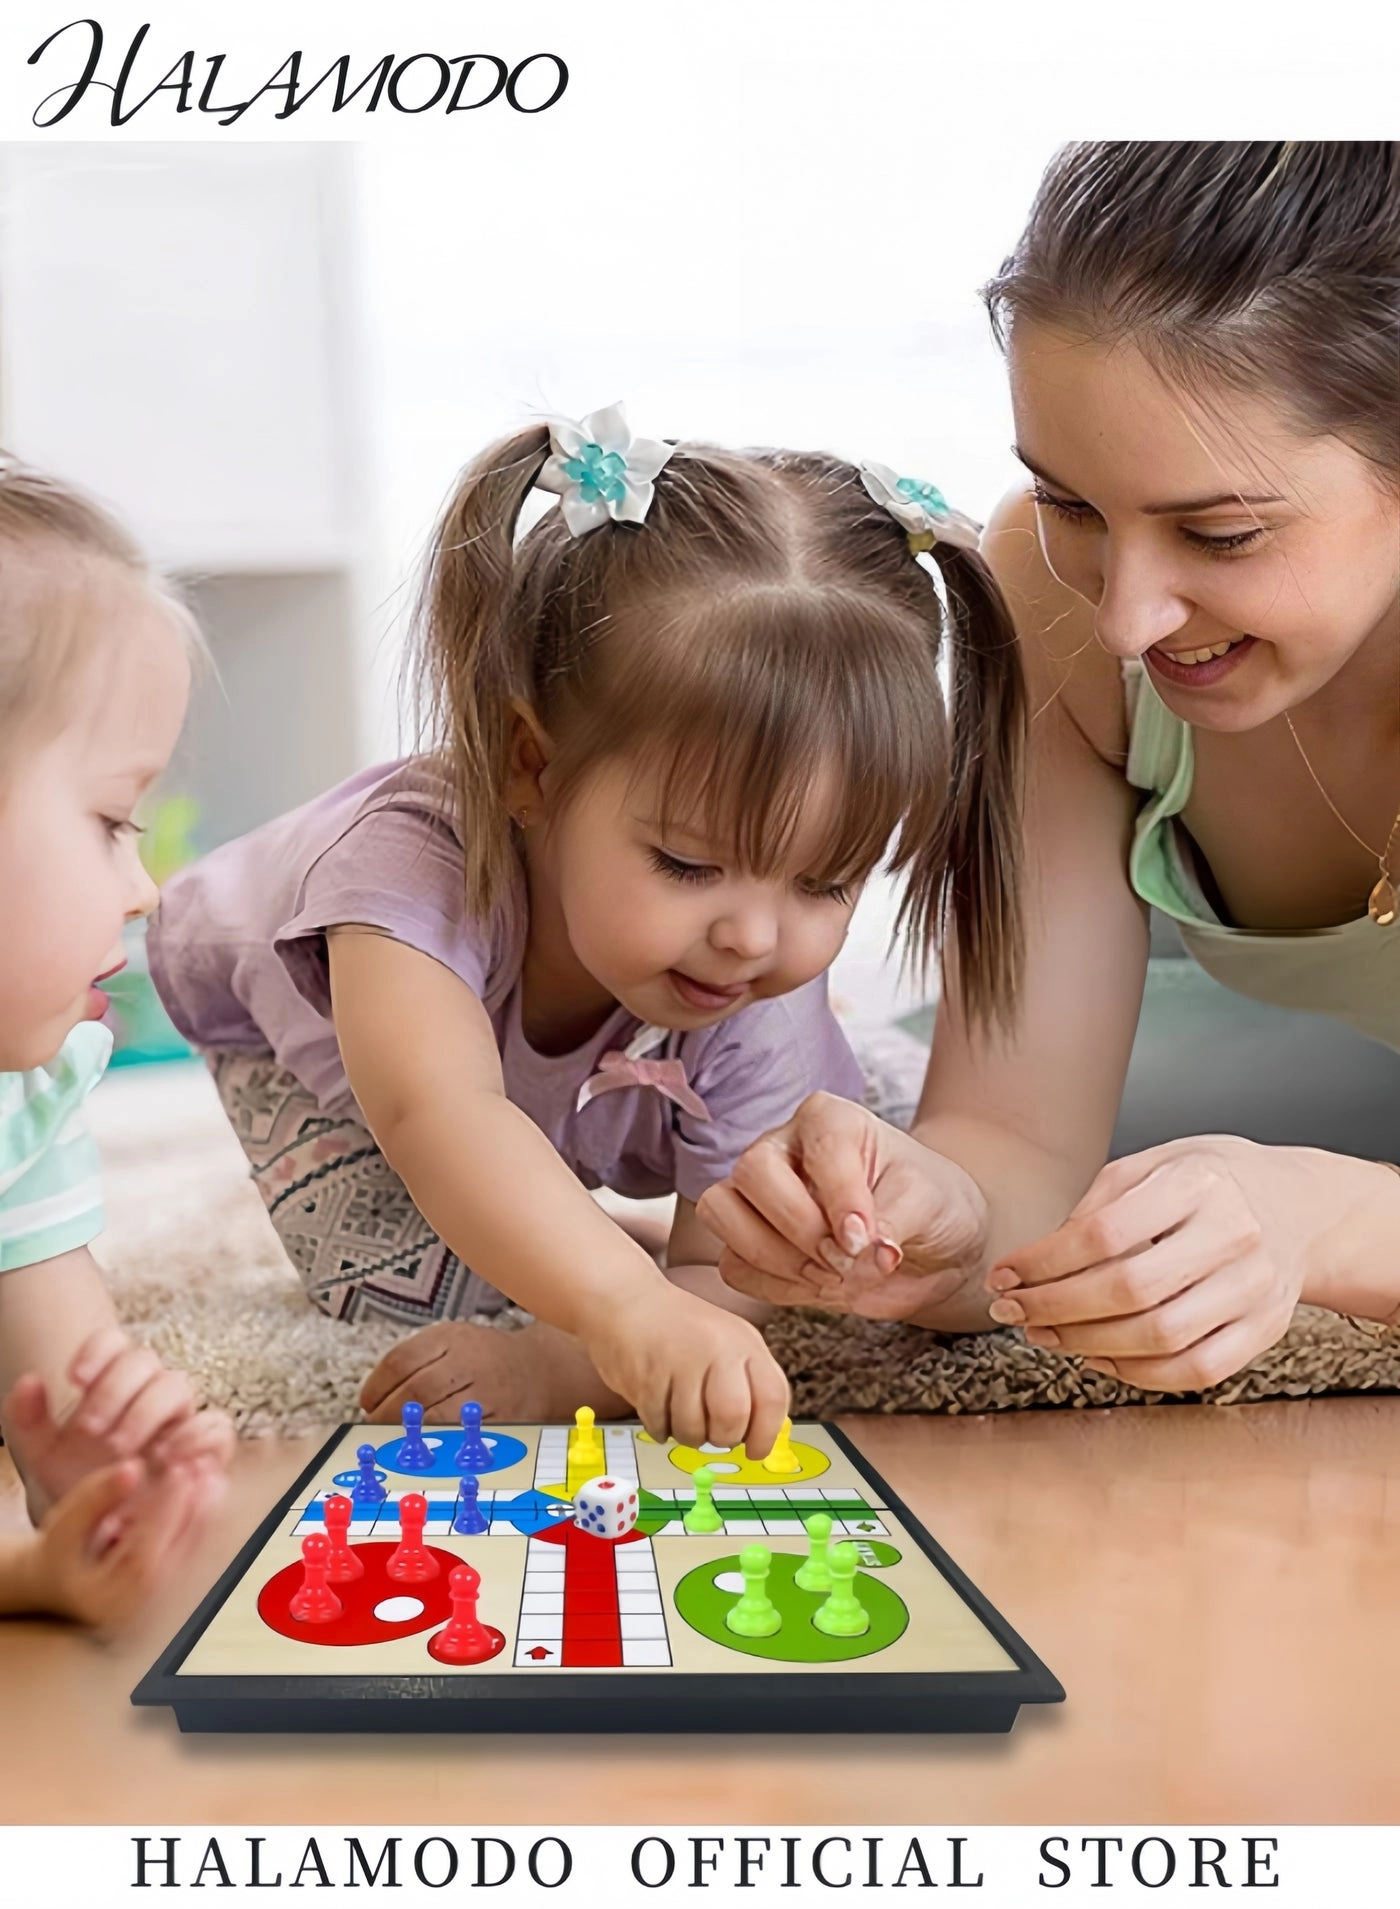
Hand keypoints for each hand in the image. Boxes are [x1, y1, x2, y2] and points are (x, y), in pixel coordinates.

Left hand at [3, 1327, 233, 1516]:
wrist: (107, 1525)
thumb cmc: (80, 1481)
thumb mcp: (46, 1456)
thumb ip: (29, 1420)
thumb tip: (29, 1380)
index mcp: (113, 1380)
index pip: (113, 1342)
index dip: (97, 1351)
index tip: (74, 1378)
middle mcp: (150, 1389)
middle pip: (144, 1360)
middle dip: (115, 1391)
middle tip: (91, 1429)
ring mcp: (182, 1415)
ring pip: (178, 1386)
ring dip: (148, 1412)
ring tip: (121, 1448)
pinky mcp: (208, 1445)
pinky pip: (217, 1425)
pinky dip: (195, 1436)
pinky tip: (165, 1458)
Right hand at [25, 1458, 213, 1628]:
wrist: (57, 1585)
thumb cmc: (58, 1555)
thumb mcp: (64, 1524)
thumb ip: (96, 1496)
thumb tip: (133, 1468)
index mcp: (103, 1596)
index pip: (142, 1555)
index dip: (165, 1511)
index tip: (180, 1471)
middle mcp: (134, 1605)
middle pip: (174, 1557)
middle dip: (194, 1508)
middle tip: (205, 1466)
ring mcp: (154, 1601)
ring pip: (189, 1556)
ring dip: (204, 1513)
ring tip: (212, 1474)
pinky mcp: (167, 1589)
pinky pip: (191, 1554)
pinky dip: (202, 1522)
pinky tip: (209, 1492)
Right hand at [583, 1284, 789, 1457]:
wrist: (627, 1301)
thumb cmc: (680, 1327)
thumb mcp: (729, 1342)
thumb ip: (749, 1383)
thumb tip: (761, 1436)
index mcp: (744, 1342)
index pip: (773, 1398)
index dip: (767, 1434)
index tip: (755, 1450)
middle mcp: (716, 1348)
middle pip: (732, 1419)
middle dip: (722, 1438)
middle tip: (712, 1431)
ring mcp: (680, 1361)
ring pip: (693, 1430)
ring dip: (687, 1435)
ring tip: (680, 1414)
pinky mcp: (647, 1377)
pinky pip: (659, 1425)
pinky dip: (660, 1427)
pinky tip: (658, 1406)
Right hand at [697, 1092, 988, 1320]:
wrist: (927, 1247)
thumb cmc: (927, 1205)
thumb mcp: (929, 1203)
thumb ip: (897, 1220)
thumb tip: (871, 1252)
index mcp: (828, 1120)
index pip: (817, 1145)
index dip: (838, 1198)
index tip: (864, 1240)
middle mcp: (782, 1147)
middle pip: (751, 1172)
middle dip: (798, 1228)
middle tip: (843, 1260)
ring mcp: (757, 1194)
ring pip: (722, 1211)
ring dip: (773, 1257)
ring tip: (828, 1275)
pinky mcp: (749, 1242)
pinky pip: (732, 1264)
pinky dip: (770, 1285)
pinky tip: (814, 1286)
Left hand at [985, 1136, 1324, 1391]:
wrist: (1299, 1205)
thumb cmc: (1212, 1182)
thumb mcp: (1154, 1163)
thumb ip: (1098, 1203)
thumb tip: (1040, 1258)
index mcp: (1196, 1183)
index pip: (1104, 1233)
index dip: (1043, 1261)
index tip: (1005, 1274)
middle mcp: (1233, 1235)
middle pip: (1128, 1290)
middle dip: (1055, 1308)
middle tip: (1014, 1311)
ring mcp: (1254, 1288)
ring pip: (1159, 1337)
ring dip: (1087, 1344)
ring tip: (1047, 1334)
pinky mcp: (1265, 1329)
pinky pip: (1195, 1370)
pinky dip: (1138, 1373)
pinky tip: (1099, 1357)